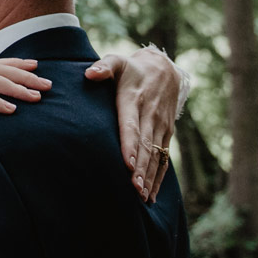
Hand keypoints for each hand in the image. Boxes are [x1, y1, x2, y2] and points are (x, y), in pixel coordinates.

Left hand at [86, 46, 188, 202]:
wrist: (165, 69)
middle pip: (145, 145)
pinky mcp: (167, 133)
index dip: (130, 145)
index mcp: (135, 100)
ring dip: (150, 177)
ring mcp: (160, 126)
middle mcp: (150, 115)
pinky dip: (158, 178)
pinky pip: (164, 158)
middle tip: (134, 189)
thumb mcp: (118, 61)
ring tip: (142, 196)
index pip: (132, 125)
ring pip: (156, 155)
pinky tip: (150, 195)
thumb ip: (104, 66)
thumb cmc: (132, 69)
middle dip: (141, 168)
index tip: (127, 163)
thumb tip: (90, 73)